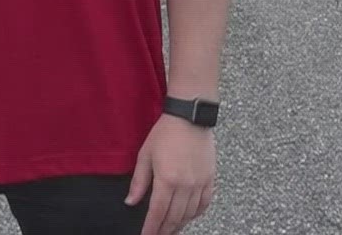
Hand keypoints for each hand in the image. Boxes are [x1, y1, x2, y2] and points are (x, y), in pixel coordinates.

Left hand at [126, 114, 215, 234]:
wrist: (190, 117)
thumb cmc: (165, 133)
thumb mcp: (145, 155)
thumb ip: (139, 181)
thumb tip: (131, 201)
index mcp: (167, 179)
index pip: (157, 213)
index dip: (151, 228)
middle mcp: (185, 185)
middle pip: (174, 217)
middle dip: (164, 230)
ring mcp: (199, 183)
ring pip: (190, 214)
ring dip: (179, 224)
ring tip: (170, 229)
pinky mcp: (210, 178)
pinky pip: (204, 203)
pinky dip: (196, 213)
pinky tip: (188, 216)